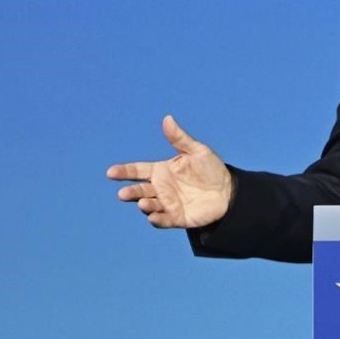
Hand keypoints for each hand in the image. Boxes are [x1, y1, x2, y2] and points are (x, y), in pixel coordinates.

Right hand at [107, 115, 232, 227]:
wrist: (229, 191)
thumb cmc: (211, 169)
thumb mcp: (197, 151)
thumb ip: (180, 138)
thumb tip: (167, 119)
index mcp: (161, 171)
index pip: (138, 170)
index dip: (124, 171)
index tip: (111, 172)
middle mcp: (161, 188)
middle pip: (139, 190)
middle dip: (130, 192)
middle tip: (123, 193)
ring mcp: (167, 204)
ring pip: (149, 206)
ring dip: (144, 205)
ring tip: (143, 203)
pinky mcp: (177, 217)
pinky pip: (164, 220)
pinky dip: (157, 220)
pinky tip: (153, 217)